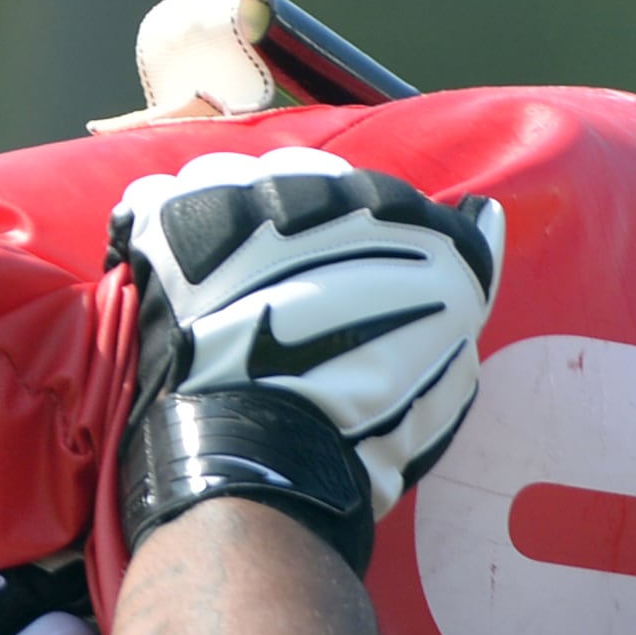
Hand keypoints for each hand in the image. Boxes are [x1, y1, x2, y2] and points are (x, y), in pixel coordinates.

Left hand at [110, 147, 502, 571]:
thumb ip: (466, 271)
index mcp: (391, 214)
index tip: (343, 289)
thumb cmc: (366, 421)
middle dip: (288, 222)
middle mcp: (316, 187)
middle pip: (299, 183)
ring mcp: (237, 198)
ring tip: (215, 280)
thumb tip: (484, 212)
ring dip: (221, 217)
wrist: (266, 453)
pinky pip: (150, 201)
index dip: (358, 244)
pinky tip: (154, 265)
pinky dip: (151, 228)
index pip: (377, 200)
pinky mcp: (167, 222)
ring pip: (228, 181)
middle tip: (276, 288)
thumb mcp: (447, 359)